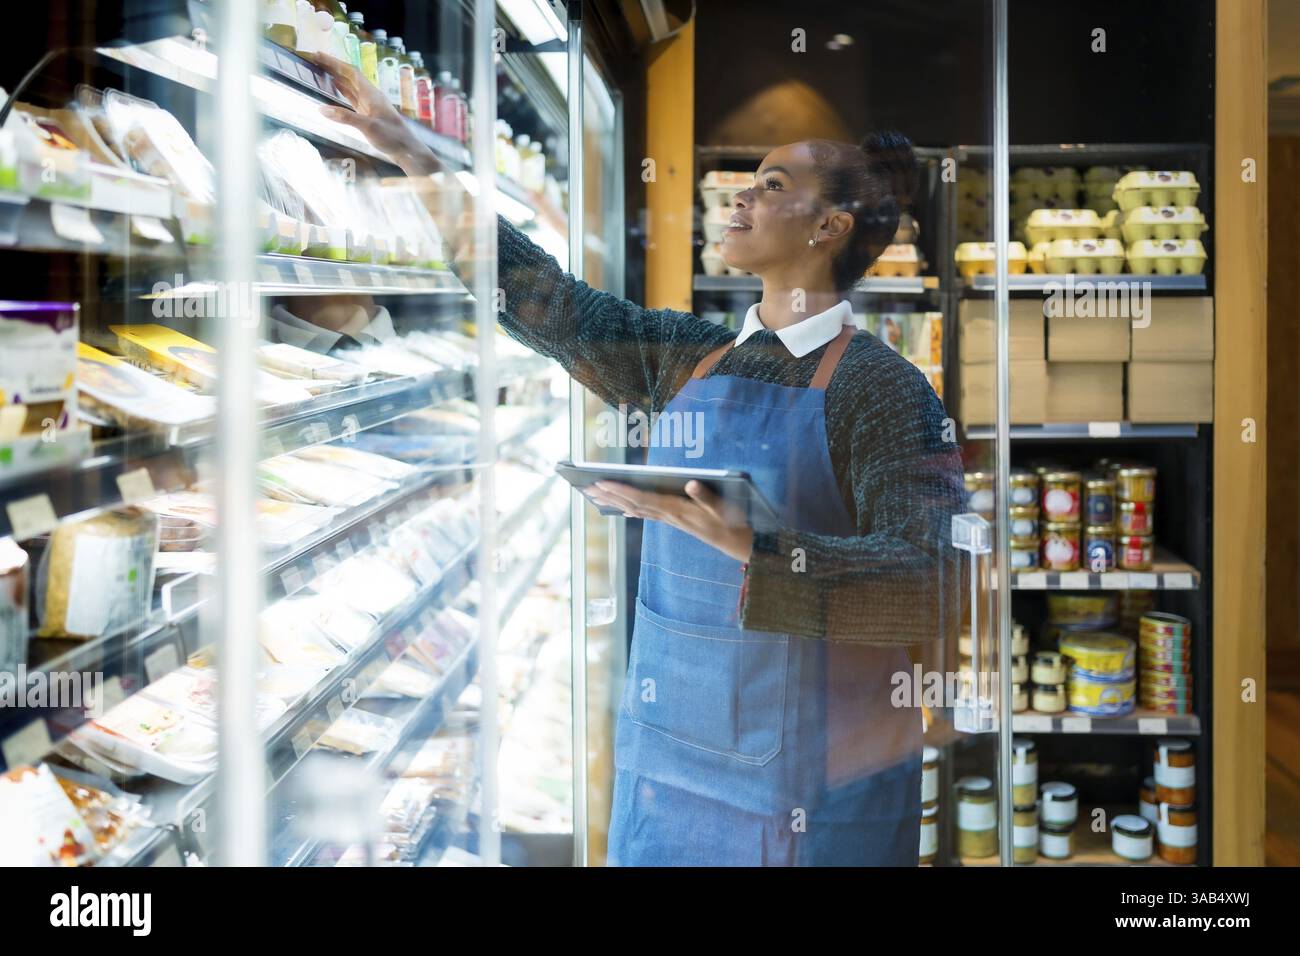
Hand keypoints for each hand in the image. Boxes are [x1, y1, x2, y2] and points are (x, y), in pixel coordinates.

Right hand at [308, 53, 438, 174]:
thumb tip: (321, 109)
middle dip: (333, 66)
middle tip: (315, 59)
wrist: (407, 150)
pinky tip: (335, 88)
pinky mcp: (369, 114)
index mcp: (371, 94)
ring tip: (321, 70)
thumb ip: (345, 117)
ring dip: (336, 76)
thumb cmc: (392, 137)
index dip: (334, 62)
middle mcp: (370, 96)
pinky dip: (342, 90)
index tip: (319, 55)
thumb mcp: (368, 127)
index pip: (351, 72)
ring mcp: (370, 104)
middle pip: (349, 76)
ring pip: (350, 85)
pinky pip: (352, 97)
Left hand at [585, 480, 754, 562]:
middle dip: (610, 495)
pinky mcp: (675, 520)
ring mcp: (671, 519)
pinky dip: (631, 508)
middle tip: (587, 487)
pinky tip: (622, 507)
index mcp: (677, 510)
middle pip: (633, 504)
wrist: (739, 543)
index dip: (621, 490)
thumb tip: (691, 484)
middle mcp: (669, 516)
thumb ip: (708, 497)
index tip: (602, 482)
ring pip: (637, 509)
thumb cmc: (732, 523)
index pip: (643, 498)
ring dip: (615, 501)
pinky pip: (647, 513)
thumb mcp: (724, 508)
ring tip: (596, 494)